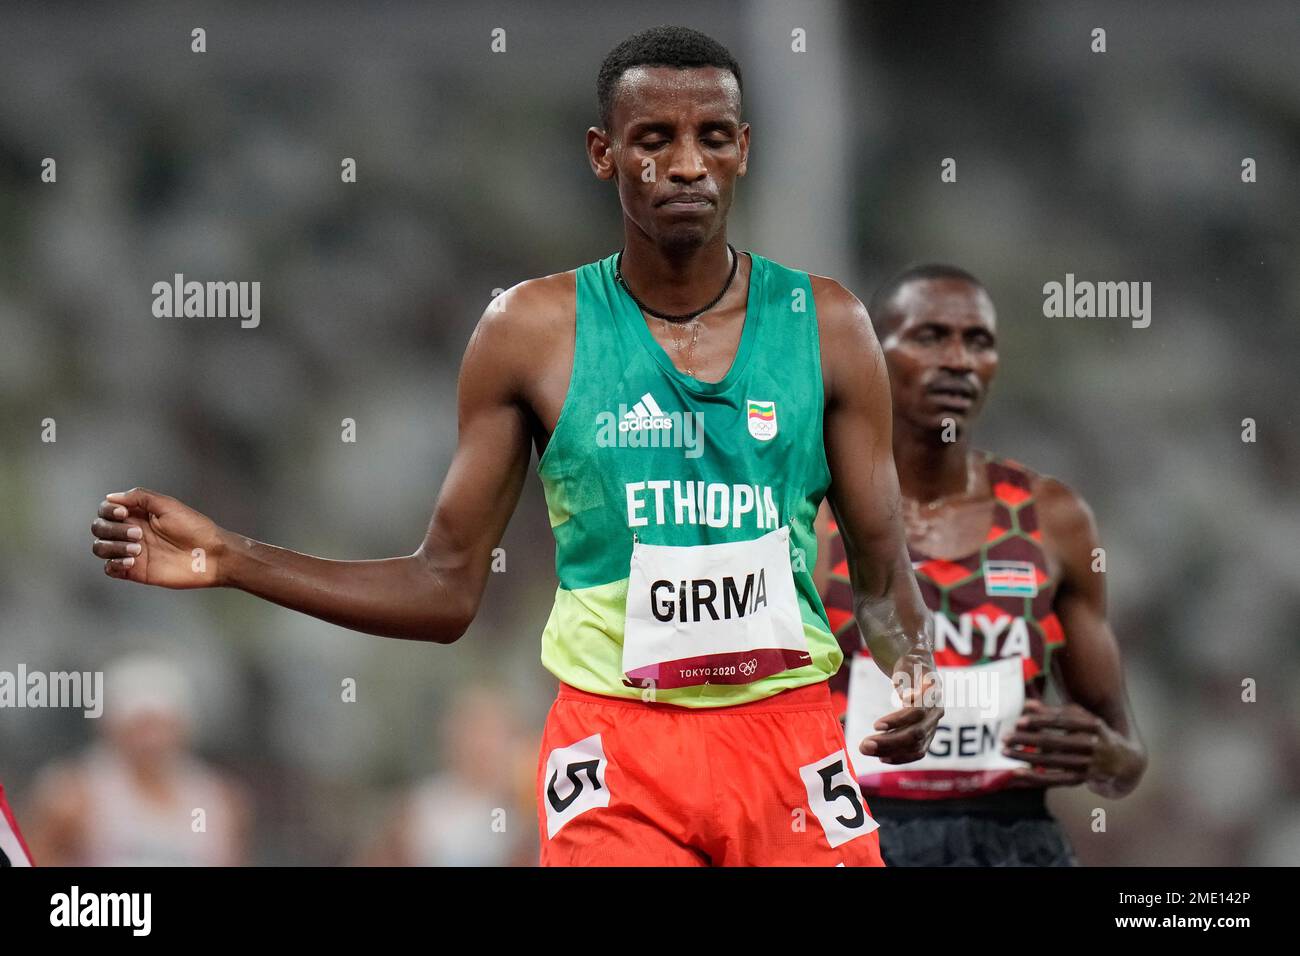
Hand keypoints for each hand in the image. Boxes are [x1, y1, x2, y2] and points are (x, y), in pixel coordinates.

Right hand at [91, 488, 226, 588]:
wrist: (211, 555)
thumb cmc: (195, 528)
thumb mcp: (167, 505)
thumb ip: (139, 497)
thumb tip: (111, 497)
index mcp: (138, 514)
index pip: (106, 509)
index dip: (108, 511)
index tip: (123, 514)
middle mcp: (132, 531)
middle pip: (99, 528)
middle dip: (112, 529)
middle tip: (139, 534)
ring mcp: (133, 551)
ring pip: (100, 548)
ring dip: (113, 547)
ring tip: (138, 550)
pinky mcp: (136, 570)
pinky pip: (110, 569)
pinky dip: (114, 564)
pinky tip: (132, 562)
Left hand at [858, 664, 943, 763]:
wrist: (920, 671)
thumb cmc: (910, 666)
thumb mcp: (907, 663)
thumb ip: (906, 676)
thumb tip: (907, 698)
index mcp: (933, 693)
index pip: (917, 712)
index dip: (898, 720)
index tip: (876, 725)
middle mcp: (936, 712)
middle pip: (916, 733)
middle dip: (889, 742)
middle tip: (863, 745)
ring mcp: (933, 725)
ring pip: (915, 745)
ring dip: (890, 751)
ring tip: (865, 749)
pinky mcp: (928, 735)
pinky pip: (917, 752)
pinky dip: (900, 757)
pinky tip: (881, 757)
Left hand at [1002, 699, 1124, 790]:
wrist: (1126, 762)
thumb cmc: (1096, 734)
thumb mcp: (1082, 719)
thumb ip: (1054, 711)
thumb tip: (1027, 704)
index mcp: (1093, 725)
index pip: (1063, 722)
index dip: (1040, 720)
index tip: (1019, 721)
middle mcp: (1092, 745)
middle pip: (1054, 742)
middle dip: (1027, 739)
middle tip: (1004, 737)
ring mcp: (1087, 764)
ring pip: (1051, 761)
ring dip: (1026, 757)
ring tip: (1005, 752)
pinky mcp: (1081, 779)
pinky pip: (1054, 779)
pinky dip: (1035, 777)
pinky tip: (1017, 773)